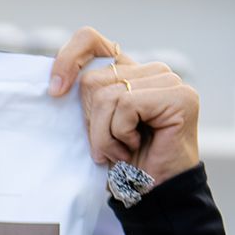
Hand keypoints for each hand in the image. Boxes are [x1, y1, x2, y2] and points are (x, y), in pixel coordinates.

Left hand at [47, 26, 200, 185]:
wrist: (152, 193)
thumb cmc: (122, 163)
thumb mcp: (94, 125)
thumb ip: (84, 97)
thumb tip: (56, 85)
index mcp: (128, 72)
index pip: (90, 40)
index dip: (67, 59)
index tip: (55, 91)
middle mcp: (150, 70)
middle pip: (92, 79)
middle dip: (91, 121)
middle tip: (109, 145)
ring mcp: (168, 80)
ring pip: (106, 95)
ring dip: (104, 134)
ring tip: (121, 150)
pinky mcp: (179, 95)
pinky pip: (125, 105)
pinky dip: (119, 134)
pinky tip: (134, 147)